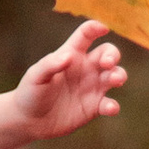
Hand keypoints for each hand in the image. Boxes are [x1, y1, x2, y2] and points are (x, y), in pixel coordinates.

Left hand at [0, 21, 126, 148]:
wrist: (29, 121)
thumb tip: (68, 57)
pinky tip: (109, 108)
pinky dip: (113, 106)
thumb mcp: (35, 76)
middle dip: (113, 55)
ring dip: (119, 75)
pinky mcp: (94, 107)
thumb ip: (50, 64)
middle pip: (108, 53)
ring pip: (115, 75)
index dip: (95, 28)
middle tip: (107, 63)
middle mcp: (85, 68)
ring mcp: (92, 87)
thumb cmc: (30, 92)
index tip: (103, 29)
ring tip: (114, 80)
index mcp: (71, 54)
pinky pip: (109, 103)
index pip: (86, 35)